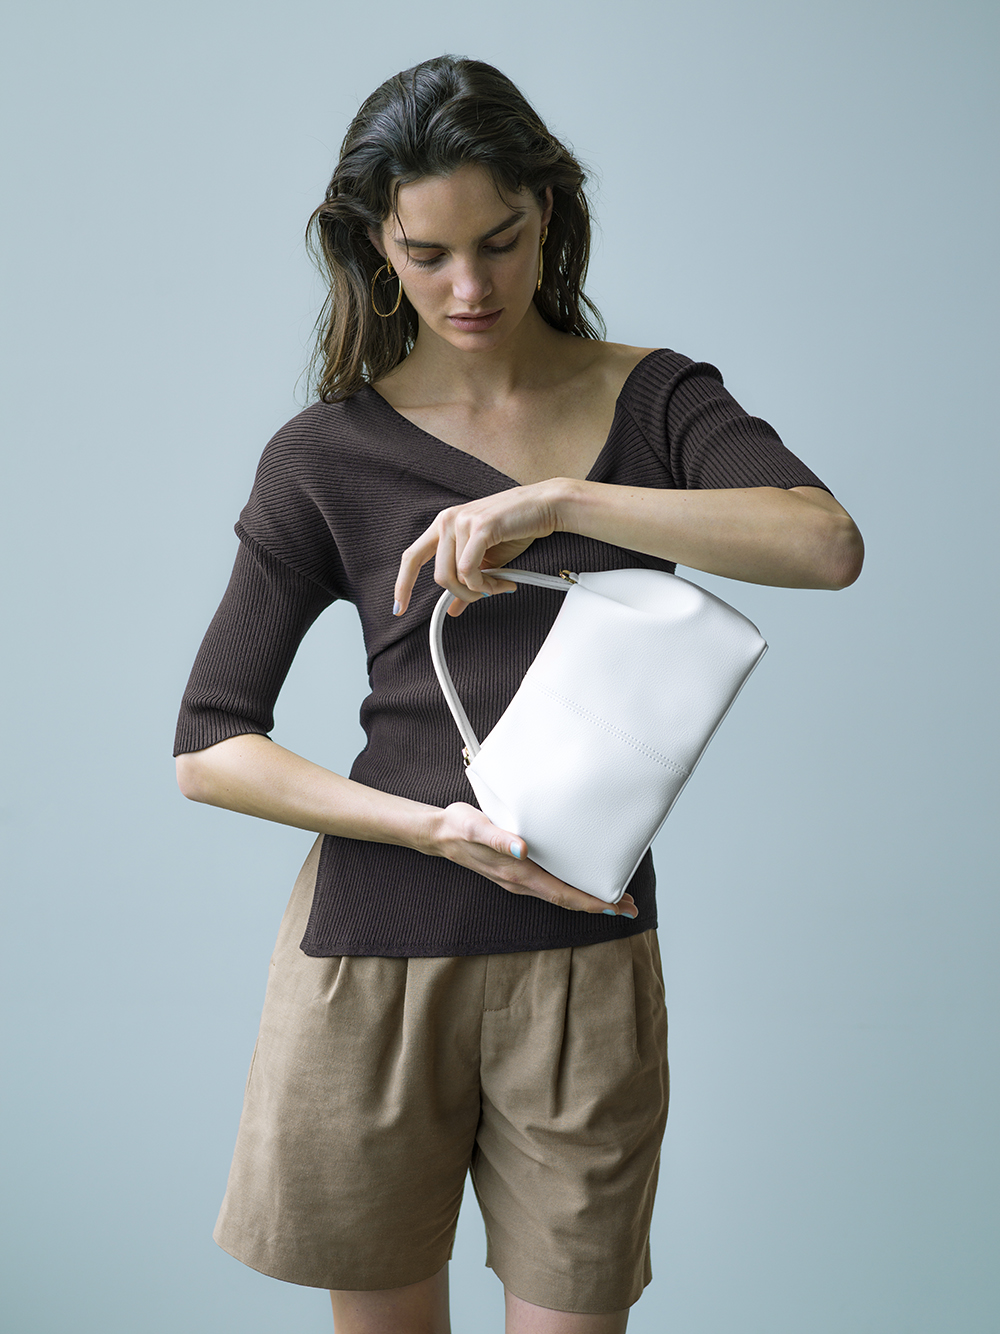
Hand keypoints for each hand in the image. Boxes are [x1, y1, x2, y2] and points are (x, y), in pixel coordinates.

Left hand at [393, 479, 563, 617]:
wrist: (546, 506)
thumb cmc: (518, 528)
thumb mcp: (487, 560)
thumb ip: (466, 581)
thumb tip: (452, 609)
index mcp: (443, 524)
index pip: (412, 557)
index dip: (402, 584)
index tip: (399, 607)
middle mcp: (447, 520)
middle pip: (438, 576)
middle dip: (462, 595)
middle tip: (483, 596)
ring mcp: (462, 521)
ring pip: (456, 576)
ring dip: (480, 591)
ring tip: (499, 586)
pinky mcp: (479, 527)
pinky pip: (470, 571)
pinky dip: (486, 585)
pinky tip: (502, 583)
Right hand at [425, 802, 637, 916]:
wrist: (439, 834)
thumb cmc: (460, 826)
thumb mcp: (477, 827)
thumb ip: (499, 837)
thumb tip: (523, 849)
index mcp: (518, 874)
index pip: (563, 895)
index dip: (592, 903)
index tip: (618, 907)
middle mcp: (521, 882)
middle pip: (567, 901)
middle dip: (600, 906)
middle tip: (632, 906)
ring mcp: (519, 880)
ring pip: (560, 895)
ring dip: (588, 899)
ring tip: (616, 897)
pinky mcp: (517, 872)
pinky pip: (551, 887)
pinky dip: (572, 889)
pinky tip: (581, 880)